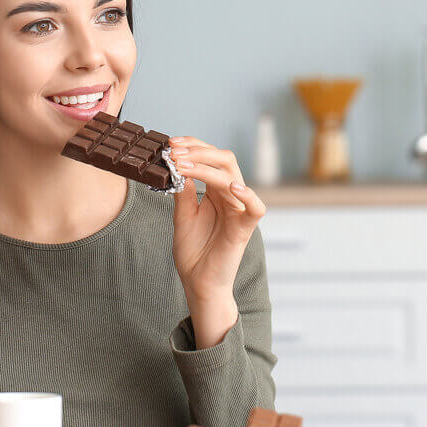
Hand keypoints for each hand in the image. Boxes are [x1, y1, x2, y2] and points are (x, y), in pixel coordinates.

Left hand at [169, 137, 265, 308]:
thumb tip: (178, 165)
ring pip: (234, 176)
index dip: (193, 146)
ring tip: (184, 165)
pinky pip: (256, 207)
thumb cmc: (193, 251)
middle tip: (175, 153)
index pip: (210, 157)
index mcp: (215, 191)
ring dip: (208, 166)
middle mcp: (230, 196)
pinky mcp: (245, 228)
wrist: (198, 283)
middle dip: (199, 151)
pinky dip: (248, 195)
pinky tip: (231, 186)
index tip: (170, 144)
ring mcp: (239, 210)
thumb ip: (184, 191)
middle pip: (225, 160)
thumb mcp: (182, 216)